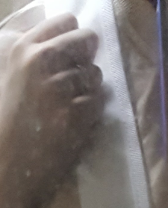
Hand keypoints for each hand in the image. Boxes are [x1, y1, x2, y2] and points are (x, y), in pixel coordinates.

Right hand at [0, 15, 103, 207]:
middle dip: (88, 58)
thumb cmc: (8, 123)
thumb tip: (61, 38)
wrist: (9, 166)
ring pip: (95, 74)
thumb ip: (29, 53)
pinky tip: (75, 122)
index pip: (65, 21)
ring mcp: (58, 88)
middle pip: (86, 41)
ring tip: (71, 105)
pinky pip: (98, 101)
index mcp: (21, 49)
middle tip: (78, 78)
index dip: (75, 36)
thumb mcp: (8, 76)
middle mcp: (39, 62)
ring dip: (89, 89)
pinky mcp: (74, 114)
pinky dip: (92, 112)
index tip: (73, 52)